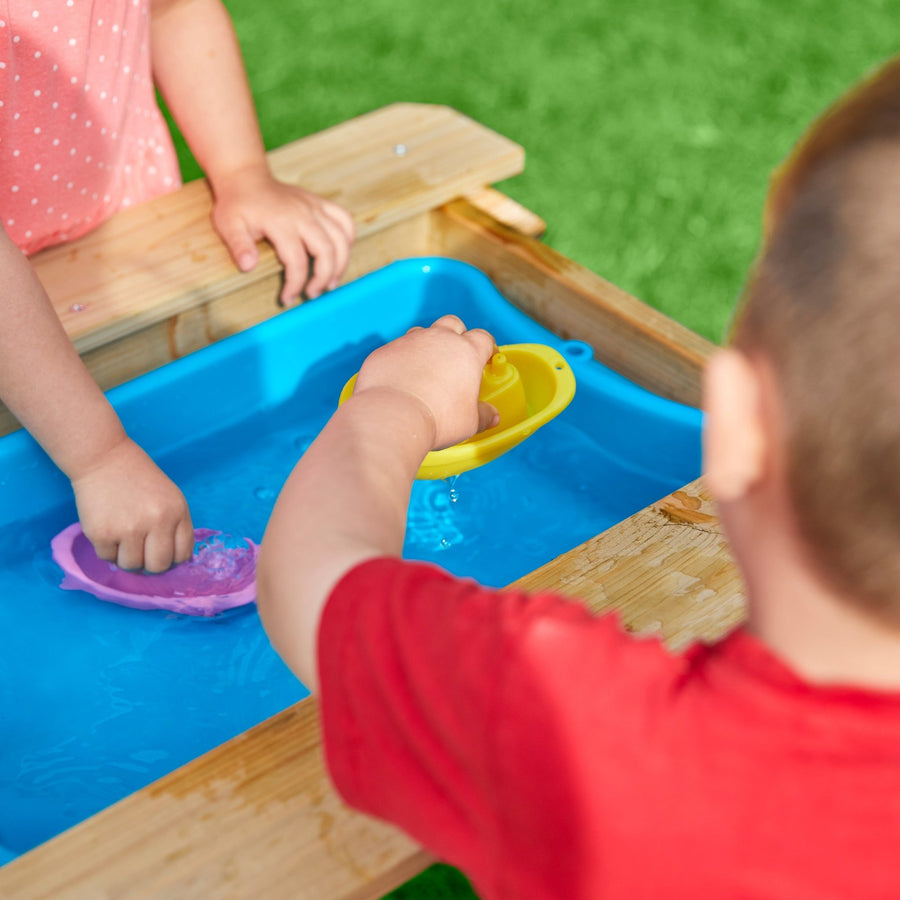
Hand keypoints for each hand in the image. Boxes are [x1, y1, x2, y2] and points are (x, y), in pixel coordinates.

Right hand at [71, 437, 194, 572]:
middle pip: (158, 566)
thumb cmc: (139, 479)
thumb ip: (175, 526)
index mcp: (177, 512)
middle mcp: (157, 521)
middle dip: (150, 566)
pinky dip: (107, 550)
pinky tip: (108, 530)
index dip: (171, 560)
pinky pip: (107, 558)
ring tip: (123, 539)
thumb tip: (172, 561)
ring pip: (131, 566)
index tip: (161, 554)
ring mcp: (129, 528)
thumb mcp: (170, 497)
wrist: (104, 458)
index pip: (182, 555)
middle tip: (141, 554)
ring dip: (126, 558)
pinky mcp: (102, 533)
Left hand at [210, 165, 354, 304]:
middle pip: (326, 250)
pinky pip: (345, 220)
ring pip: (342, 237)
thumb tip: (248, 267)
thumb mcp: (228, 225)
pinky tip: (340, 255)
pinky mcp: (321, 203)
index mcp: (281, 222)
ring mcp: (315, 207)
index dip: (295, 284)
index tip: (287, 299)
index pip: (296, 260)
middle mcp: (303, 214)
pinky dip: (348, 240)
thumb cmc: (237, 204)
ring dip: (341, 264)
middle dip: (323, 277)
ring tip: (331, 282)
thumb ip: (238, 246)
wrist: (246, 177)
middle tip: (313, 294)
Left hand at [355, 315, 498, 449]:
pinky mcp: (386, 351)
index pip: (483, 338)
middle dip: (457, 335)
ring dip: (427, 344)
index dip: (487, 347)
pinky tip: (400, 378)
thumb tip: (492, 417)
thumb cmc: (436, 419)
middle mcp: (438, 339)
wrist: (392, 417)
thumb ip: (483, 416)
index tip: (487, 357)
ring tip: (426, 367)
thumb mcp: (469, 423)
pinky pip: (397, 349)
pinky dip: (401, 359)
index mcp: (466, 352)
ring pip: (422, 332)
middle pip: (452, 323)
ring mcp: (410, 341)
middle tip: (456, 356)